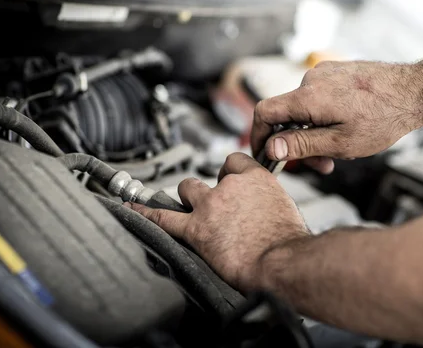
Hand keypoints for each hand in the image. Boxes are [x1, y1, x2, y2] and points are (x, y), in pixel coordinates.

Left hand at [128, 152, 309, 291]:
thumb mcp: (285, 209)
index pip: (234, 162)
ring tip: (194, 215)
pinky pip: (163, 218)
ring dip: (189, 200)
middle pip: (210, 177)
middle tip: (217, 209)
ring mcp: (210, 206)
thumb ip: (267, 201)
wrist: (280, 262)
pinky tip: (134, 210)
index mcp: (255, 179)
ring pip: (188, 190)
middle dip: (210, 190)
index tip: (230, 184)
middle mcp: (230, 186)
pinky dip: (145, 214)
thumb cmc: (287, 241)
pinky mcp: (195, 229)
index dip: (230, 174)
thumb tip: (260, 209)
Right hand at [251, 60, 421, 173]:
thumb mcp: (341, 143)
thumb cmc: (383, 118)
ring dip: (314, 132)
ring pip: (304, 109)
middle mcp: (311, 80)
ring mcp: (325, 73)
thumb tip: (272, 148)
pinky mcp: (336, 72)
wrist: (415, 92)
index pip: (264, 112)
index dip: (258, 135)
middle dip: (298, 143)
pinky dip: (323, 117)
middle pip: (287, 115)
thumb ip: (302, 145)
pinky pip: (318, 98)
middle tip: (320, 165)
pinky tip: (346, 129)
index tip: (265, 154)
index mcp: (308, 97)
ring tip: (340, 150)